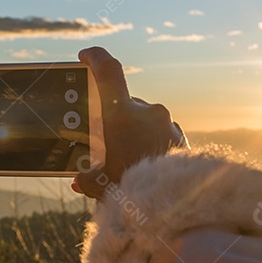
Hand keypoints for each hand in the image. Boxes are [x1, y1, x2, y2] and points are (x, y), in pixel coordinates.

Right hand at [73, 46, 186, 199]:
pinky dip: (150, 144)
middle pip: (124, 103)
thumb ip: (86, 177)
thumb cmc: (132, 191)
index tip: (85, 56)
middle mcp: (148, 112)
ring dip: (133, 133)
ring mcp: (168, 124)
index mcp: (123, 115)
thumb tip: (80, 180)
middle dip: (113, 118)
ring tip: (125, 158)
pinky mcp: (181, 139)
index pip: (108, 70)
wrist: (173, 206)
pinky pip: (160, 133)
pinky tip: (144, 164)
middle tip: (104, 138)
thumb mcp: (99, 185)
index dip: (94, 57)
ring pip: (144, 119)